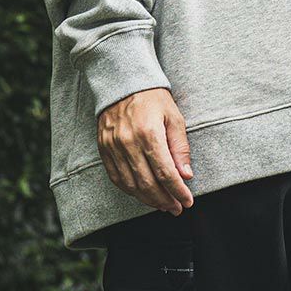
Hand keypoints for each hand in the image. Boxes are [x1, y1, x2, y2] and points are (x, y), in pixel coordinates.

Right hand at [97, 86, 195, 212]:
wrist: (123, 82)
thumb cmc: (153, 99)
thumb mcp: (174, 118)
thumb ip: (180, 148)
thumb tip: (186, 175)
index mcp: (149, 133)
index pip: (165, 173)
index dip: (178, 191)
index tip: (187, 201)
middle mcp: (128, 143)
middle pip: (147, 184)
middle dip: (164, 200)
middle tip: (176, 208)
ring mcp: (113, 147)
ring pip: (130, 185)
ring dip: (148, 200)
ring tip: (162, 204)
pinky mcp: (103, 149)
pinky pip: (116, 178)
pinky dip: (130, 190)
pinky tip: (143, 194)